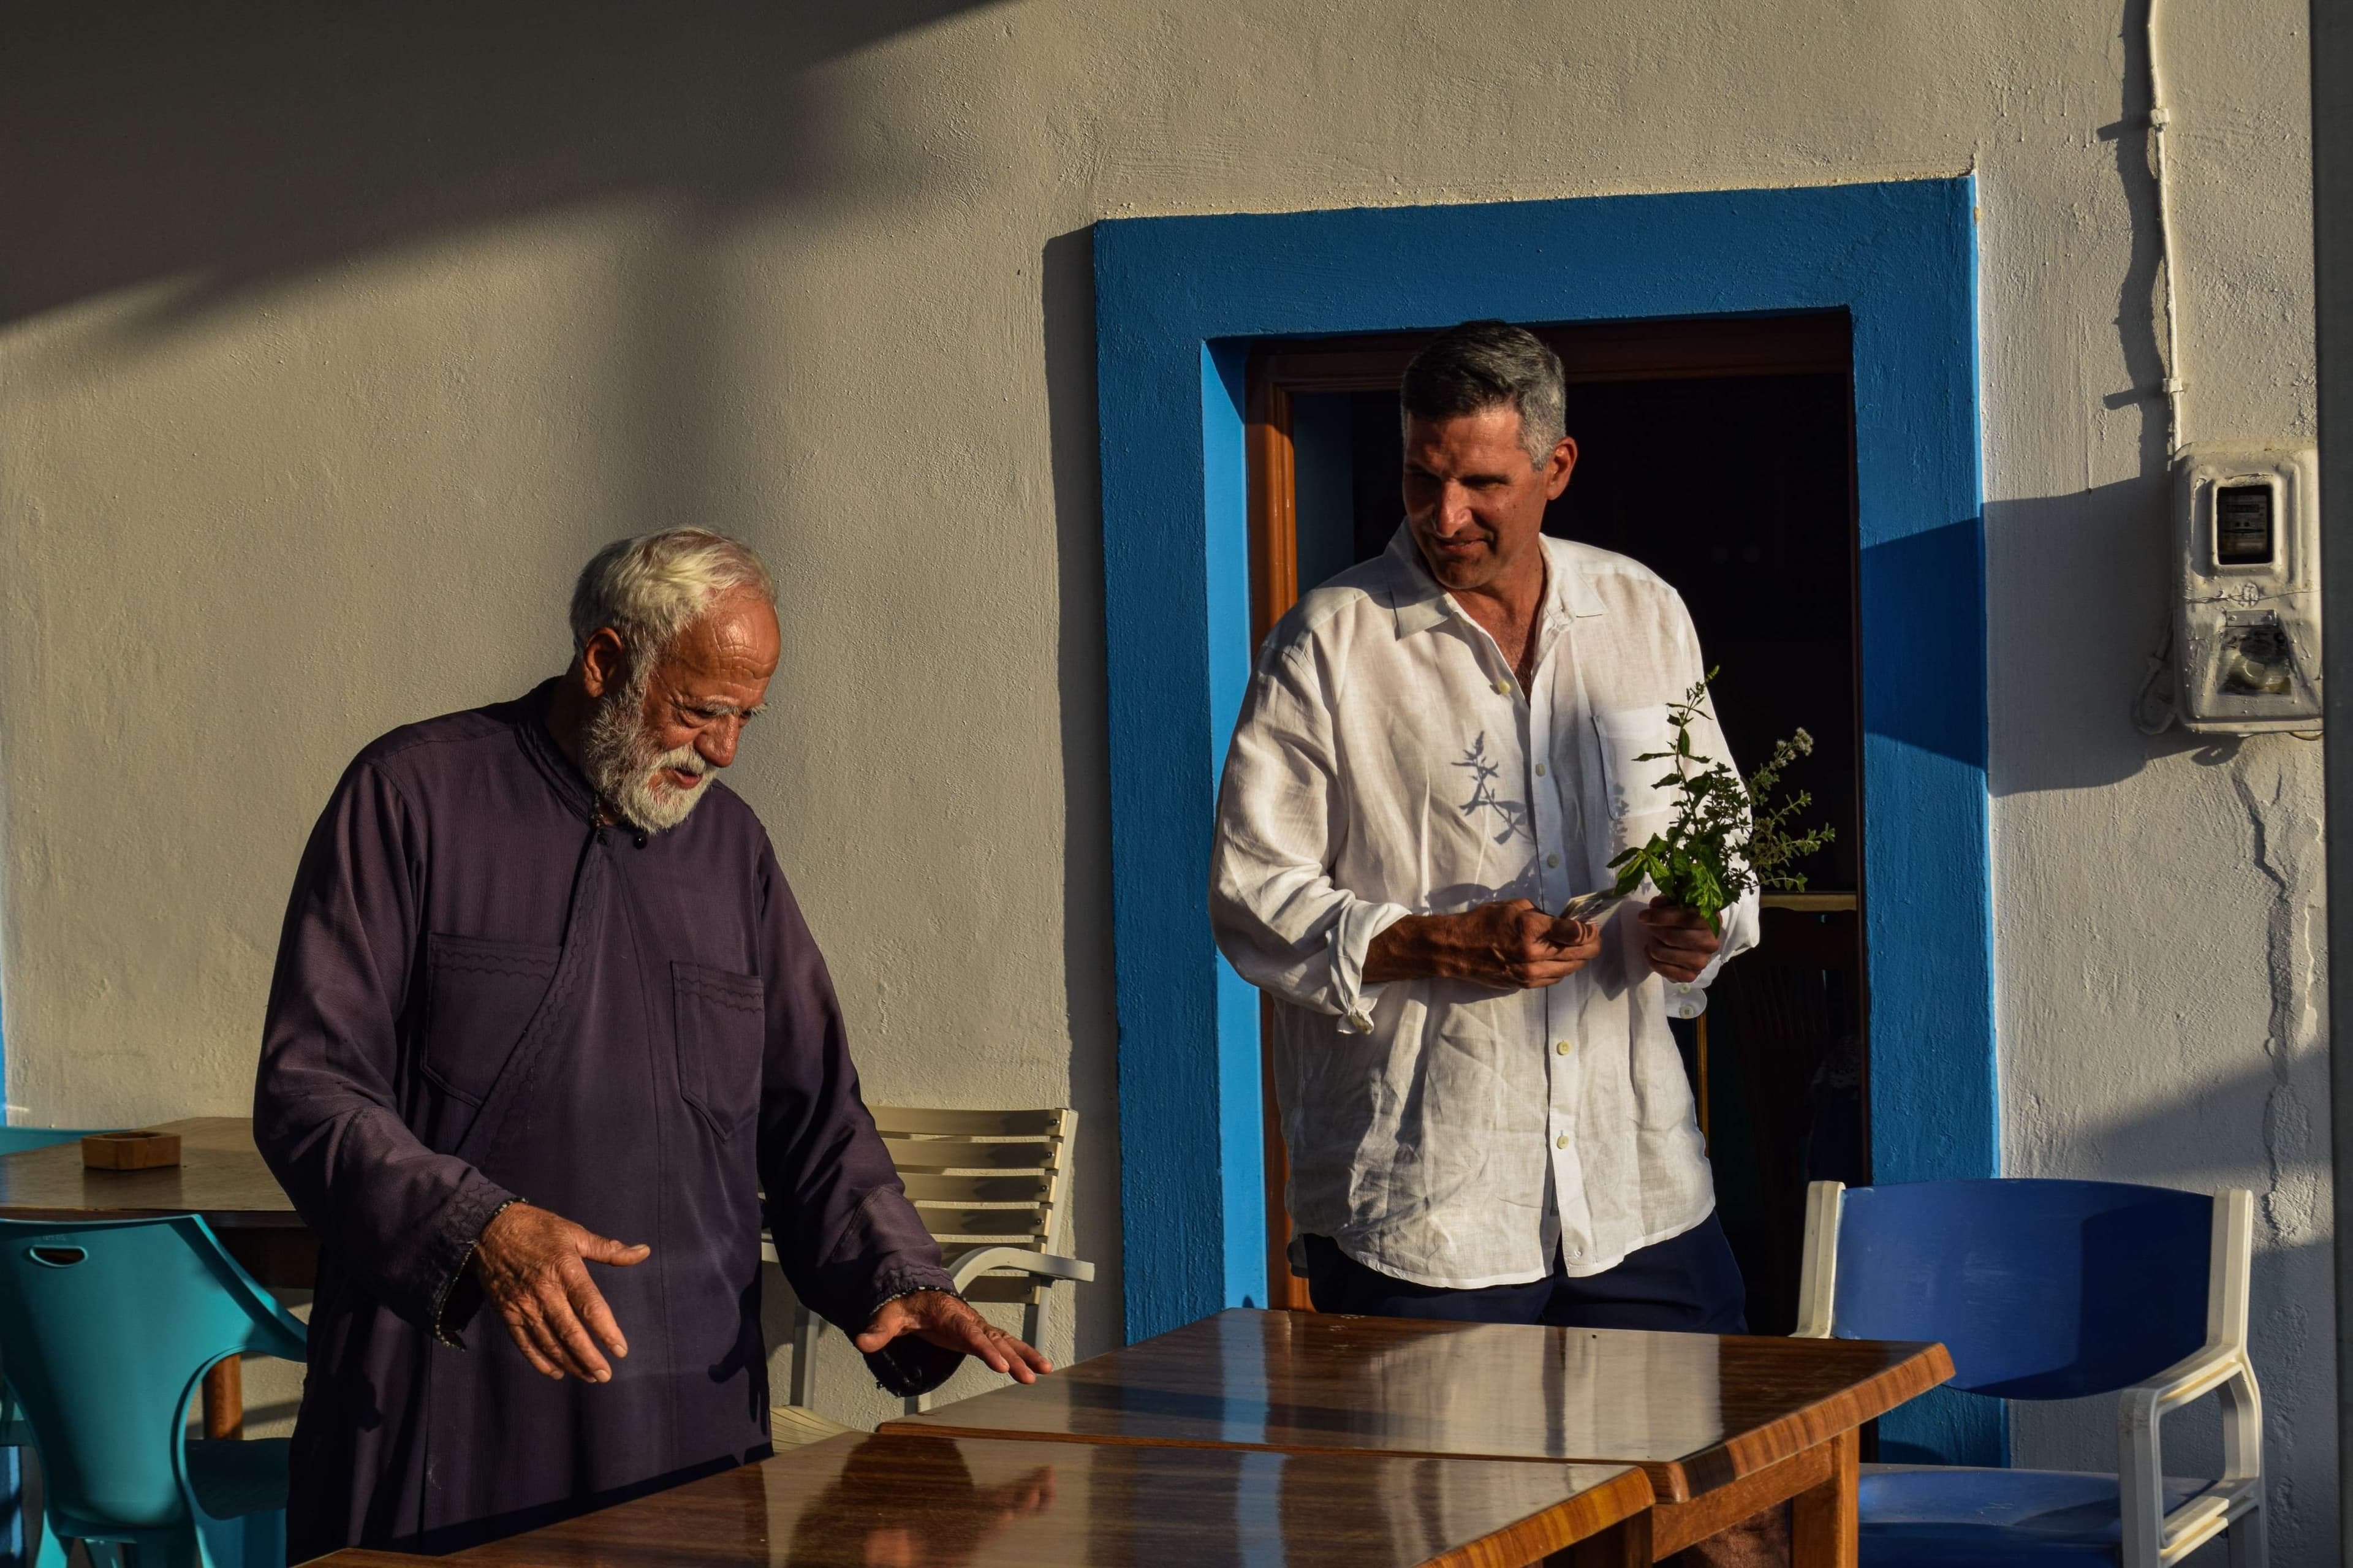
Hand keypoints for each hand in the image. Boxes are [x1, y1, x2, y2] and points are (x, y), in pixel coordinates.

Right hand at [470, 1202, 650, 1382]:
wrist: (487, 1228)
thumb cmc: (538, 1228)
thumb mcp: (574, 1232)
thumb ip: (609, 1249)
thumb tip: (643, 1252)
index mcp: (565, 1269)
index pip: (591, 1306)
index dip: (607, 1331)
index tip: (621, 1350)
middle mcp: (544, 1291)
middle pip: (570, 1332)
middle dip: (589, 1358)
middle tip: (605, 1375)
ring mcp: (524, 1305)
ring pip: (549, 1343)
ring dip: (569, 1363)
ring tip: (588, 1376)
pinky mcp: (507, 1313)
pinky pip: (524, 1343)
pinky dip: (540, 1361)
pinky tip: (556, 1371)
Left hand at [854, 1290, 1052, 1382]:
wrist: (917, 1293)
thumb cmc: (906, 1305)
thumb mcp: (890, 1316)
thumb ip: (879, 1330)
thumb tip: (861, 1340)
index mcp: (951, 1316)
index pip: (972, 1335)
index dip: (987, 1351)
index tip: (1001, 1367)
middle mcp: (970, 1321)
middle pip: (995, 1341)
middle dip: (1014, 1358)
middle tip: (1029, 1376)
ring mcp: (977, 1328)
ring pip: (1006, 1342)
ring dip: (1025, 1355)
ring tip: (1045, 1370)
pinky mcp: (979, 1335)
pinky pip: (1004, 1345)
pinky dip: (1022, 1354)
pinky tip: (1037, 1368)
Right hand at [1363, 900, 1600, 989]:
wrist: (1457, 949)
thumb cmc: (1484, 921)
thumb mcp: (1514, 906)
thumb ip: (1543, 915)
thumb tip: (1564, 923)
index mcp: (1531, 930)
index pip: (1576, 933)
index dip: (1590, 928)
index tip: (1591, 924)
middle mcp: (1534, 955)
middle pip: (1580, 954)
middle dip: (1591, 943)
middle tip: (1592, 935)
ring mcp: (1531, 974)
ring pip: (1571, 969)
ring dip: (1580, 957)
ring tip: (1579, 946)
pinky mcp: (1526, 984)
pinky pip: (1556, 979)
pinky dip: (1564, 968)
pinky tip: (1561, 959)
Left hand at [1638, 896, 1722, 982]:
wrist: (1699, 939)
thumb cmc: (1687, 918)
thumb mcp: (1679, 904)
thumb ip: (1667, 901)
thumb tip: (1655, 905)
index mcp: (1710, 922)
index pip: (1681, 918)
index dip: (1658, 916)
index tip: (1642, 916)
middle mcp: (1709, 943)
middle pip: (1670, 937)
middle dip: (1654, 931)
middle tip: (1650, 928)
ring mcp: (1701, 962)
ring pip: (1662, 953)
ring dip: (1651, 945)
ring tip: (1652, 940)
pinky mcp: (1691, 976)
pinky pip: (1663, 970)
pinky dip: (1652, 962)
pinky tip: (1653, 954)